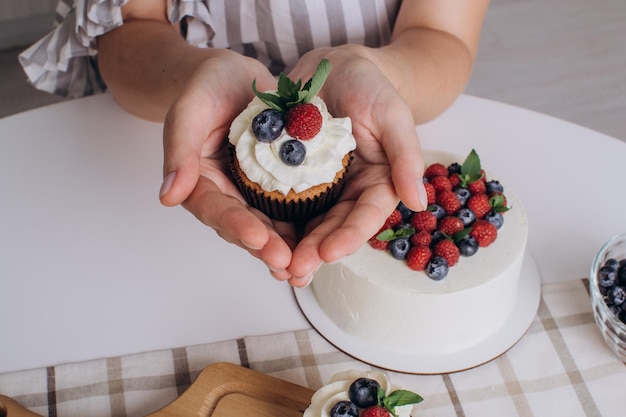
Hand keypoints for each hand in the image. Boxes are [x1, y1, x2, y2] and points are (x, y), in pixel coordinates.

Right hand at [158, 50, 296, 278]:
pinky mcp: (277, 185)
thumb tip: (168, 196)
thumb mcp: (190, 110)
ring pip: (269, 225)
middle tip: (287, 264)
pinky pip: (291, 208)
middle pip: (243, 227)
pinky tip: (321, 242)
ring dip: (286, 247)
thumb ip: (180, 151)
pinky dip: (304, 226)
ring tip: (303, 267)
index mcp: (199, 181)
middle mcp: (225, 193)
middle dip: (265, 247)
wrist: (235, 77)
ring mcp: (252, 192)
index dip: (235, 225)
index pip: (214, 209)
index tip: (258, 237)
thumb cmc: (206, 87)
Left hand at [283, 46, 427, 286]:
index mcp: (379, 182)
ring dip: (293, 246)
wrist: (334, 67)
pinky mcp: (294, 177)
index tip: (329, 253)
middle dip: (316, 251)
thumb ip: (406, 156)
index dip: (349, 236)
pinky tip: (258, 238)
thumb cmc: (370, 85)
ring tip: (276, 268)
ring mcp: (321, 186)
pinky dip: (273, 221)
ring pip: (308, 222)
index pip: (367, 215)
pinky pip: (282, 201)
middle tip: (296, 271)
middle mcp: (351, 190)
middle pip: (335, 227)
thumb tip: (419, 202)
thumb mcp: (393, 114)